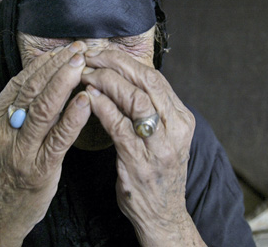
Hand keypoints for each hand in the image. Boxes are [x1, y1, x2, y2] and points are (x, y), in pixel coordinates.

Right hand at [0, 42, 90, 245]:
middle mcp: (3, 132)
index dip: (41, 65)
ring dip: (64, 82)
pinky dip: (73, 117)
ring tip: (82, 63)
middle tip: (79, 49)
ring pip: (44, 109)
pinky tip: (86, 100)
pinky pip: (59, 138)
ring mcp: (21, 151)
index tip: (61, 51)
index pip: (19, 84)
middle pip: (32, 91)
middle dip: (57, 66)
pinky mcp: (39, 169)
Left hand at [81, 50, 205, 246]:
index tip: (103, 53)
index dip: (126, 60)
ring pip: (135, 99)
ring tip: (86, 75)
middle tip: (91, 57)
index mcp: (181, 118)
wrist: (163, 214)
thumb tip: (125, 77)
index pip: (155, 77)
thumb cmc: (157, 171)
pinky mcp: (140, 162)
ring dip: (107, 82)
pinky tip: (88, 98)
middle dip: (115, 63)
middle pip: (147, 81)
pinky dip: (102, 107)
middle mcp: (175, 129)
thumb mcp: (164, 136)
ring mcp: (159, 146)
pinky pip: (119, 126)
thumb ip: (151, 109)